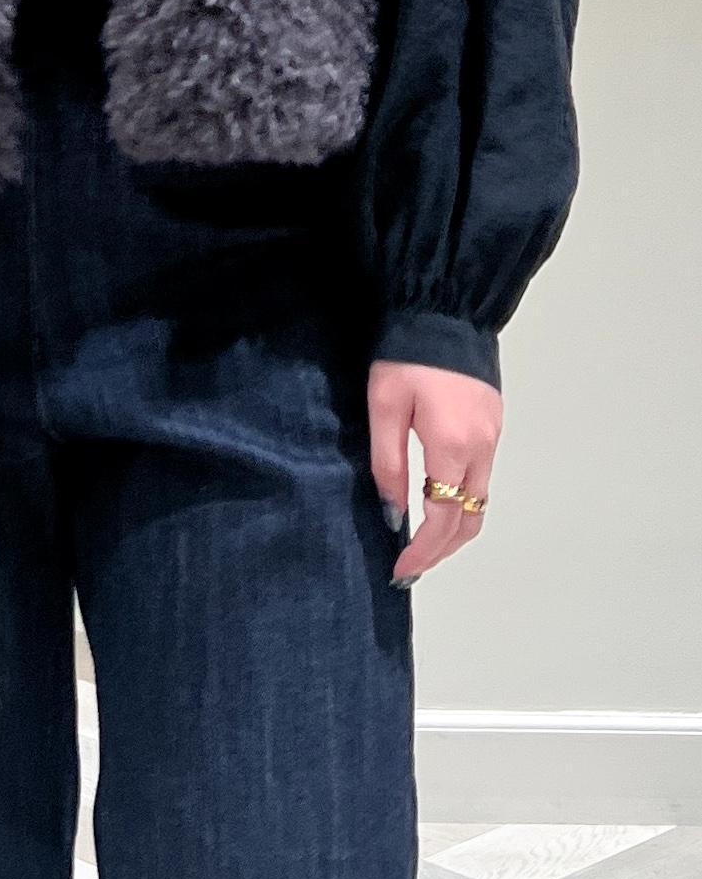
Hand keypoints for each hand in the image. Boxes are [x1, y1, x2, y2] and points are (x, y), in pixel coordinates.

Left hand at [368, 360, 501, 584]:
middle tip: (410, 565)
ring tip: (422, 542)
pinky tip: (437, 503)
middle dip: (441, 550)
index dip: (423, 550)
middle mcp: (481, 448)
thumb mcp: (384, 408)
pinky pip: (482, 479)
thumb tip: (393, 513)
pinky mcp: (493, 424)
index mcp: (453, 446)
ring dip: (454, 529)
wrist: (445, 310)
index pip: (443, 519)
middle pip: (469, 520)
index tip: (401, 569)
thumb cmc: (407, 355)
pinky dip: (462, 502)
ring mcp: (492, 437)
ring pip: (480, 502)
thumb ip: (390, 464)